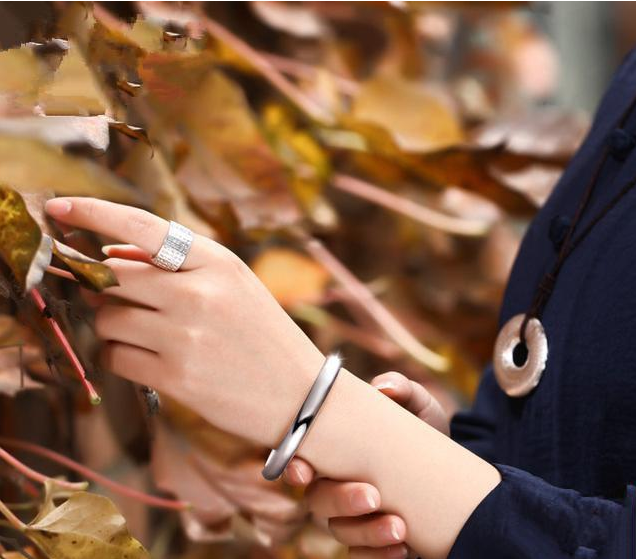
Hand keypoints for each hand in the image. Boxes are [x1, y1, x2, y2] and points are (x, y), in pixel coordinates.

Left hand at [45, 197, 324, 446]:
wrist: (299, 395)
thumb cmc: (262, 334)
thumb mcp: (234, 285)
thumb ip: (178, 263)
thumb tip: (111, 251)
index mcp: (218, 262)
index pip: (144, 226)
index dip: (95, 212)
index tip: (59, 207)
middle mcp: (199, 293)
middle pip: (112, 274)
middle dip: (102, 285)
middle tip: (115, 296)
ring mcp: (185, 337)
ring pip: (107, 318)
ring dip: (112, 325)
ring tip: (146, 333)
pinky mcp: (175, 377)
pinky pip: (115, 357)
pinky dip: (119, 356)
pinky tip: (148, 359)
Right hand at [285, 372, 448, 558]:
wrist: (454, 473)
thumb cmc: (423, 432)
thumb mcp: (420, 408)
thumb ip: (403, 389)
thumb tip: (381, 387)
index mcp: (337, 451)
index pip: (302, 460)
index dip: (294, 466)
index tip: (303, 470)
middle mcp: (336, 486)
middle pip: (317, 500)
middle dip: (340, 500)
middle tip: (372, 496)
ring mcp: (353, 517)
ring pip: (340, 531)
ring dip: (366, 531)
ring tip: (399, 527)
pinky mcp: (372, 543)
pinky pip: (363, 557)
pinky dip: (379, 556)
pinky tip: (403, 548)